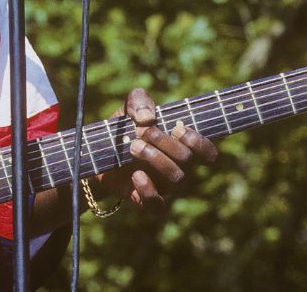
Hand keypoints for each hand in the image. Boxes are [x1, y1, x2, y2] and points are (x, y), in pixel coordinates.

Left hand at [98, 88, 217, 211]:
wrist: (98, 153)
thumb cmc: (123, 130)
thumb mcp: (128, 109)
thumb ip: (139, 101)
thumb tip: (148, 118)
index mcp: (181, 147)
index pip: (208, 153)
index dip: (199, 142)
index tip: (176, 129)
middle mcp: (178, 167)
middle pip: (187, 160)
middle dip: (164, 143)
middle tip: (140, 132)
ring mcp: (164, 185)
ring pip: (177, 178)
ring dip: (155, 158)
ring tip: (133, 146)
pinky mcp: (145, 199)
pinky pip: (158, 205)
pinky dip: (149, 190)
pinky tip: (136, 175)